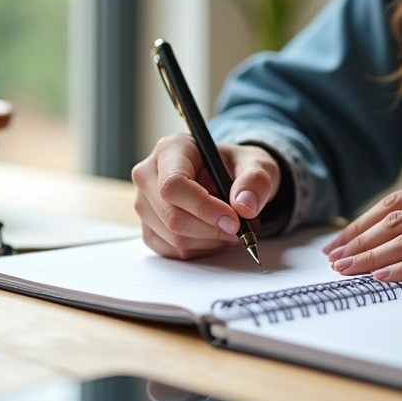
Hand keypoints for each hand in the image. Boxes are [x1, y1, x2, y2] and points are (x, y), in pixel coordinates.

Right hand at [131, 135, 279, 259]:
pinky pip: (172, 251)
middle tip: (239, 230)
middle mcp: (149, 175)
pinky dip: (200, 250)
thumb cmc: (236, 167)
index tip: (233, 220)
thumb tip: (244, 206)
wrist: (227, 179)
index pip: (174, 185)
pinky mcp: (149, 228)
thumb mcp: (256, 164)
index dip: (204, 207)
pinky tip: (214, 236)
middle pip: (171, 215)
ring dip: (209, 242)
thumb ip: (255, 181)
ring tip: (230, 229)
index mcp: (170, 149)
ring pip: (173, 238)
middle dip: (211, 230)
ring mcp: (145, 203)